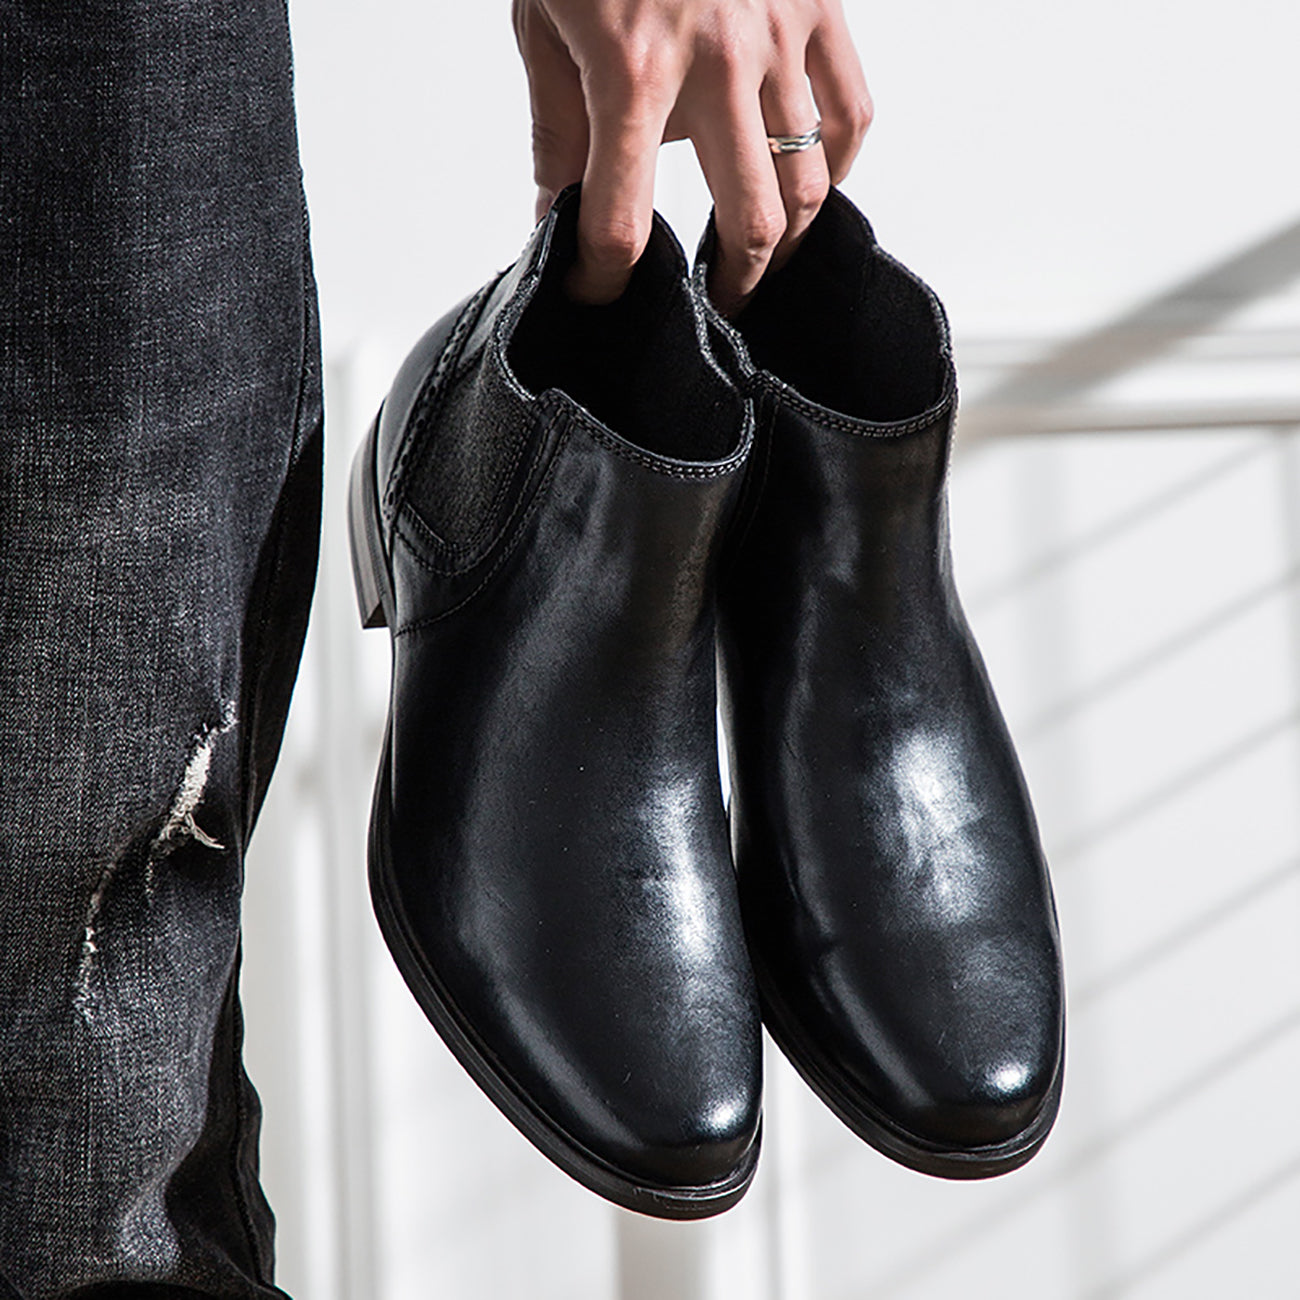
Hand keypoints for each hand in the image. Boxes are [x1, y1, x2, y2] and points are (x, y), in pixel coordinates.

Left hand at [512, 0, 871, 313]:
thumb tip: (556, 212)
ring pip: (808, 182)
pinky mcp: (816, 8)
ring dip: (787, 244)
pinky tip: (809, 187)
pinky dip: (835, 167)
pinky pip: (849, 113)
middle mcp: (715, 63)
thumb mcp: (541, 26)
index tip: (600, 296)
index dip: (607, 278)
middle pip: (752, 221)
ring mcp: (777, 36)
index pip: (622, 220)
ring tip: (762, 264)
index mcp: (631, 71)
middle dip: (733, 285)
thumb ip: (557, 131)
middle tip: (716, 306)